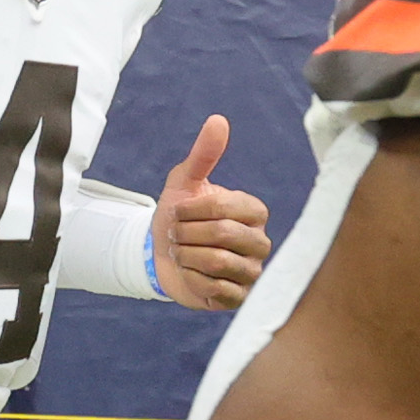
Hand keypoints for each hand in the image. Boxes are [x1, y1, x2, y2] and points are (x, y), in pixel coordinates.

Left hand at [152, 117, 272, 308]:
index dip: (190, 211)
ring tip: (181, 253)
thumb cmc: (178, 217)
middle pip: (222, 236)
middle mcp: (260, 242)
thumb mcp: (185, 183)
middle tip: (175, 235)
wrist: (159, 257)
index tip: (176, 211)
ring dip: (187, 257)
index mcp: (254, 211)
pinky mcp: (240, 299)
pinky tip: (188, 274)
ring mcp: (253, 272)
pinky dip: (193, 281)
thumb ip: (203, 154)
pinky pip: (217, 290)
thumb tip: (218, 120)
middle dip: (186, 235)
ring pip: (219, 263)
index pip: (224, 208)